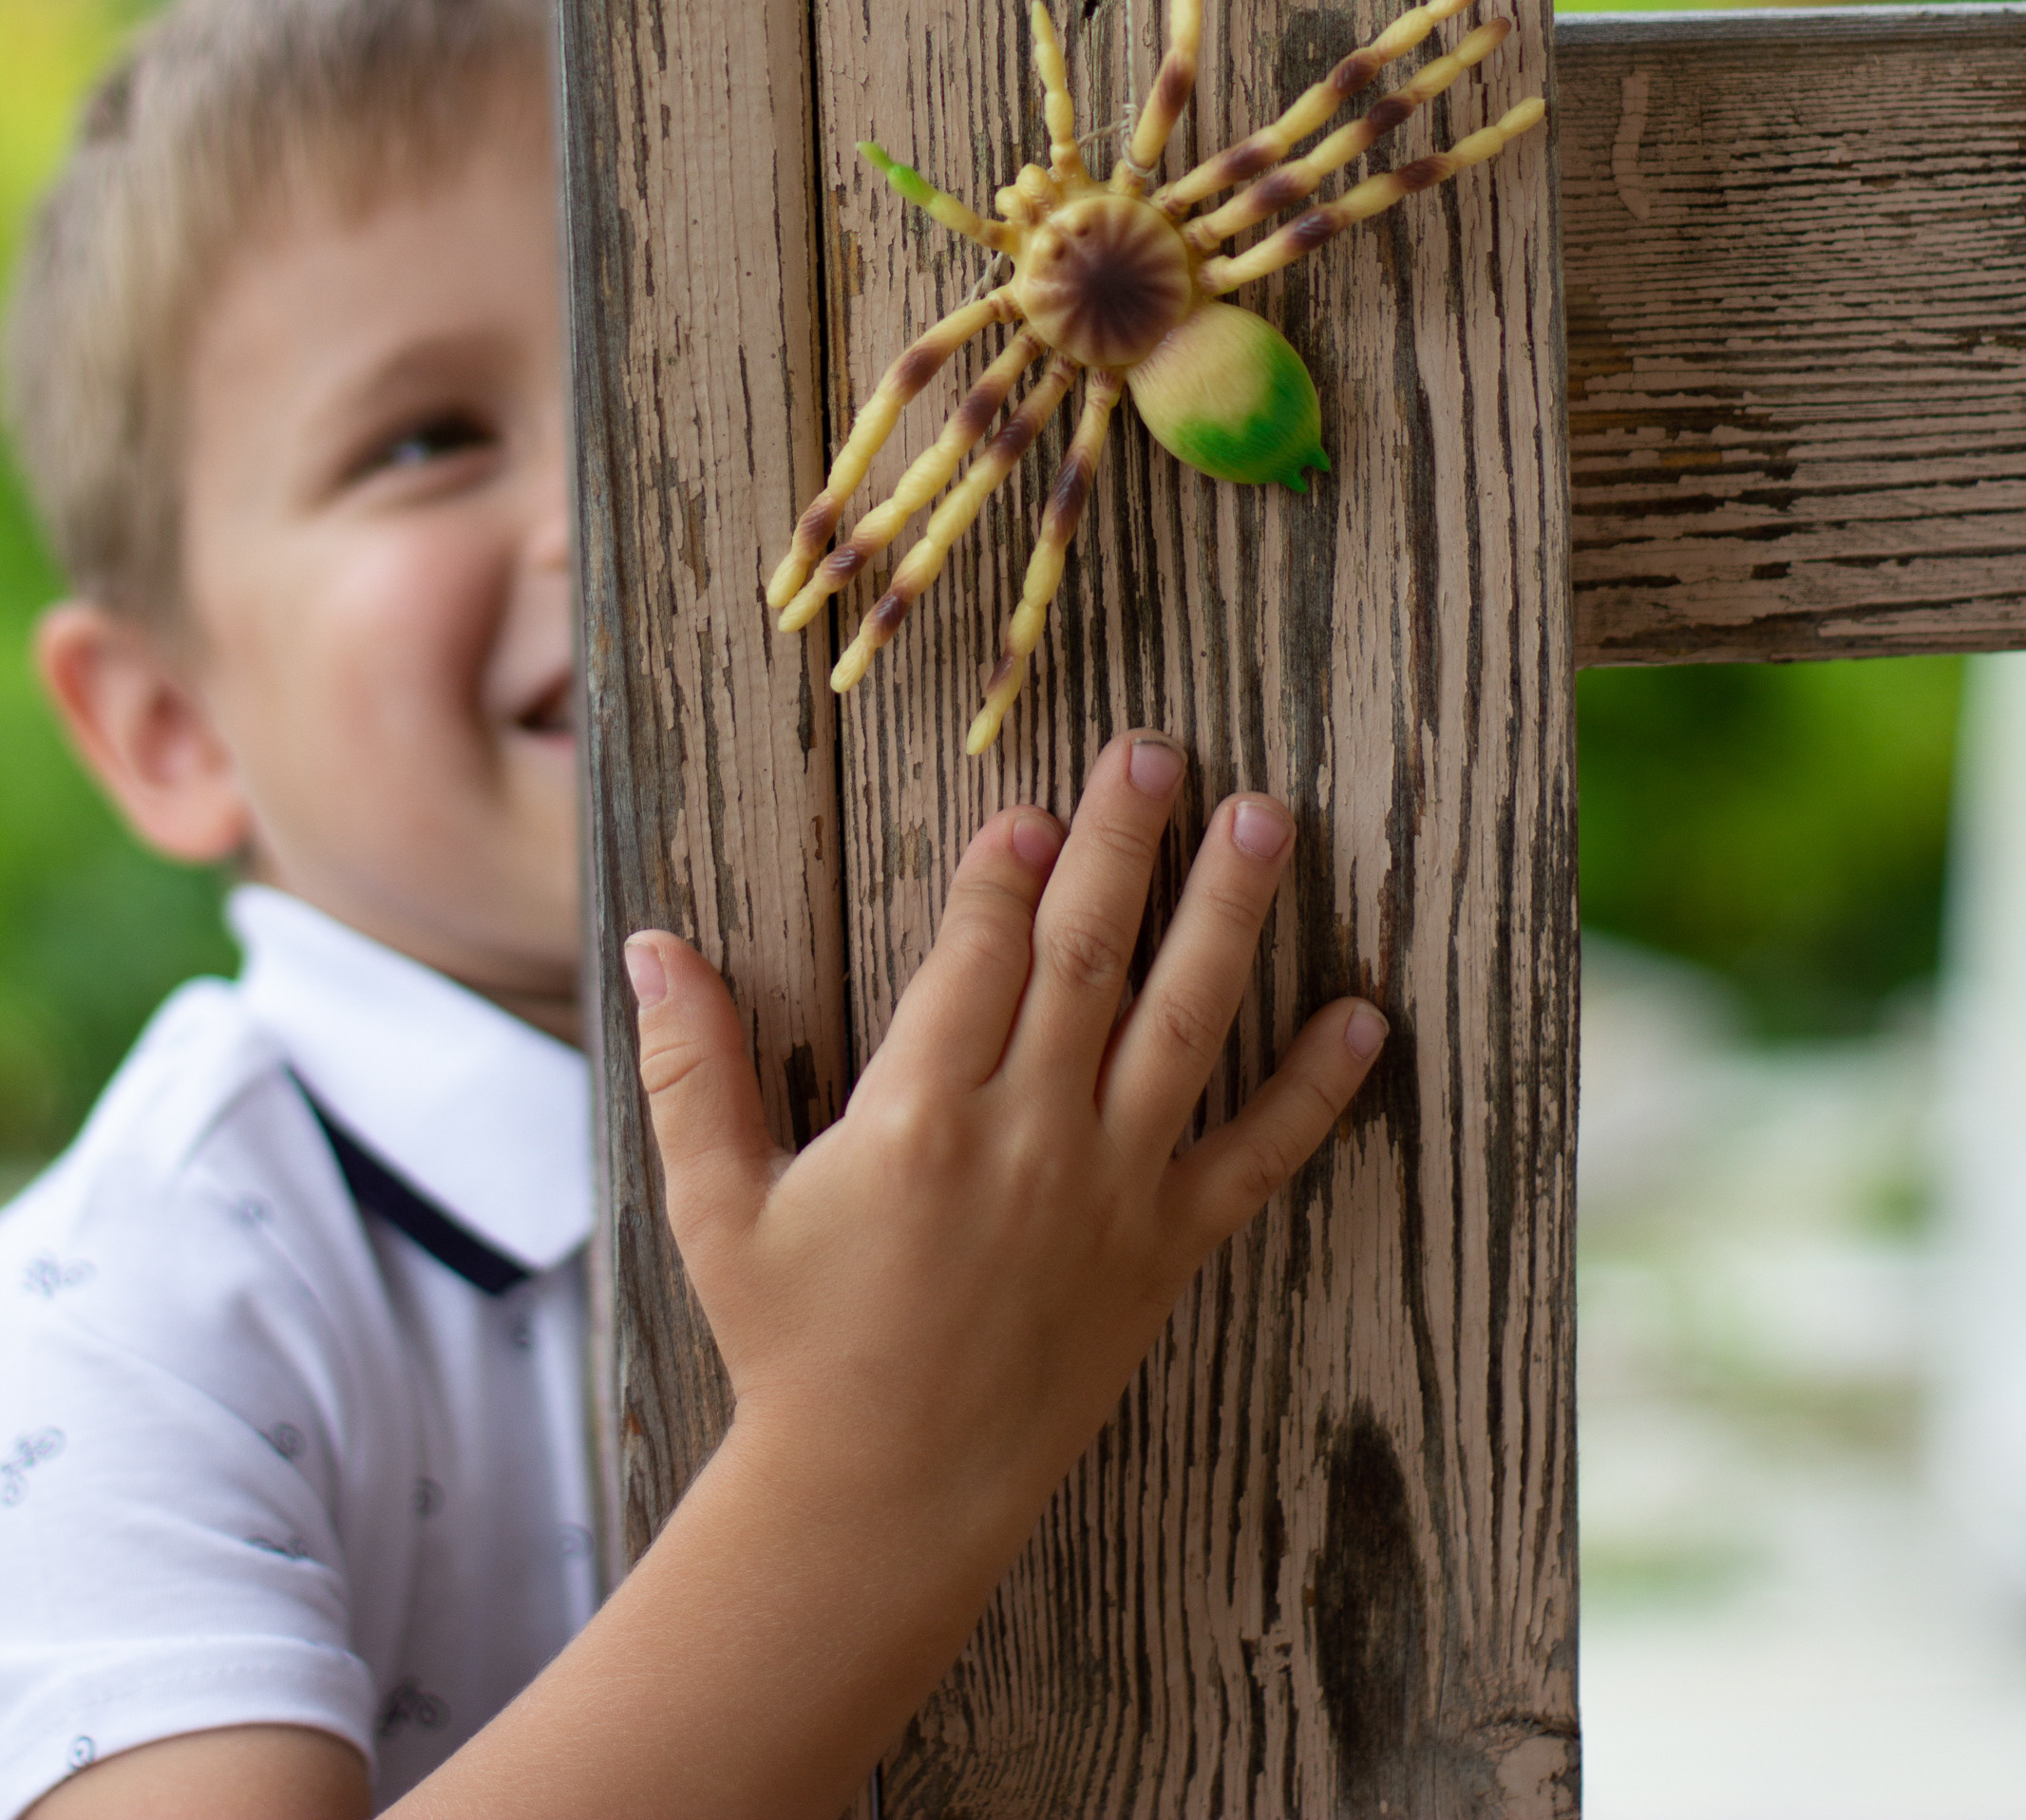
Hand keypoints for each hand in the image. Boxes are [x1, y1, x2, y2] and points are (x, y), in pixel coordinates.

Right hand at [382, 733, 1387, 1819]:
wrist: (883, 1501)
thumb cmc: (793, 1346)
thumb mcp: (716, 1206)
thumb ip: (690, 1068)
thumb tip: (650, 944)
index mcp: (918, 1115)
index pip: (978, 951)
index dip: (1005, 866)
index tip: (1031, 802)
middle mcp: (1028, 1137)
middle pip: (1088, 953)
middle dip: (1123, 842)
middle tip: (1158, 750)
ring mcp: (1109, 1192)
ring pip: (1183, 1023)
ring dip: (1228, 916)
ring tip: (1265, 822)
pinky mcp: (1165, 1252)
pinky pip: (1257, 1158)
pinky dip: (1317, 1090)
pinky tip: (1367, 1018)